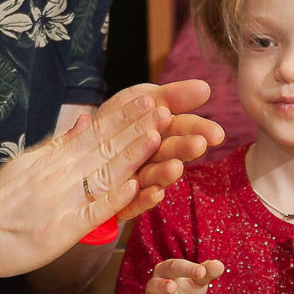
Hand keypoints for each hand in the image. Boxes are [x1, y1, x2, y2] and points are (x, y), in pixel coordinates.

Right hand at [0, 85, 224, 277]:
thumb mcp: (26, 164)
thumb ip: (58, 146)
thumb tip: (83, 119)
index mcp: (53, 159)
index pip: (95, 132)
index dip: (124, 117)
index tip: (148, 99)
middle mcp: (59, 174)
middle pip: (104, 147)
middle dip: (137, 128)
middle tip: (166, 107)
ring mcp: (61, 200)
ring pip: (103, 173)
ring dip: (132, 155)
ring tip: (157, 136)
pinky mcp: (61, 228)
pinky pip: (92, 210)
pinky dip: (114, 197)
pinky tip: (136, 185)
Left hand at [128, 81, 220, 215]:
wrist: (77, 142)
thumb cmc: (116, 118)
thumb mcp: (142, 98)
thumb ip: (173, 96)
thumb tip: (206, 88)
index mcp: (162, 131)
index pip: (184, 129)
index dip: (200, 131)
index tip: (216, 134)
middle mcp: (153, 157)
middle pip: (170, 153)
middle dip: (184, 149)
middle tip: (199, 145)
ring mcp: (137, 179)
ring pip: (153, 178)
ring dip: (165, 173)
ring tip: (176, 167)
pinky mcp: (120, 202)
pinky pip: (131, 204)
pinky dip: (143, 199)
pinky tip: (155, 193)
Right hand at [140, 258, 223, 293]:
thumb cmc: (186, 292)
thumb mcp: (198, 282)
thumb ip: (207, 273)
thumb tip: (219, 265)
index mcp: (165, 272)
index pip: (173, 266)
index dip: (186, 268)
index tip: (202, 273)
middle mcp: (154, 289)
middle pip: (153, 284)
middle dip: (161, 285)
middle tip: (172, 286)